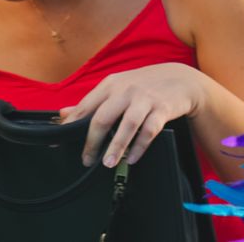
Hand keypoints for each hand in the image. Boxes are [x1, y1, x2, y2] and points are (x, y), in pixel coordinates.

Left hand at [59, 63, 205, 167]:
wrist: (181, 79)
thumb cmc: (144, 85)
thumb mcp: (117, 86)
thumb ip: (91, 101)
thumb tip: (63, 113)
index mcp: (111, 84)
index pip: (85, 107)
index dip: (72, 127)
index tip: (63, 144)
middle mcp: (127, 90)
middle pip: (103, 117)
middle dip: (92, 142)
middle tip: (87, 160)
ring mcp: (146, 98)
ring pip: (127, 125)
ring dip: (117, 147)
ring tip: (108, 163)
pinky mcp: (163, 108)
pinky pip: (149, 130)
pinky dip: (139, 146)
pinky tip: (132, 158)